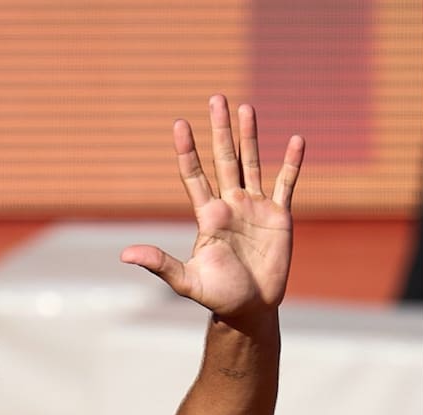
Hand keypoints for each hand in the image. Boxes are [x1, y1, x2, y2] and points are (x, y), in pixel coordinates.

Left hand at [121, 95, 304, 326]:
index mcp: (207, 216)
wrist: (249, 309)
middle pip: (223, 159)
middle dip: (219, 129)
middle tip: (216, 97)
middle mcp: (230, 205)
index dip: (187, 151)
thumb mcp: (186, 280)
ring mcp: (255, 208)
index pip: (194, 176)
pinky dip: (293, 162)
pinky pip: (287, 183)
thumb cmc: (217, 296)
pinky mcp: (279, 216)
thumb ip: (159, 264)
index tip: (179, 124)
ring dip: (250, 136)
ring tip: (247, 107)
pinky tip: (297, 139)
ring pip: (252, 163)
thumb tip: (124, 255)